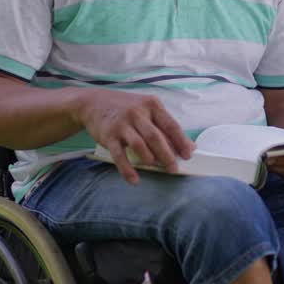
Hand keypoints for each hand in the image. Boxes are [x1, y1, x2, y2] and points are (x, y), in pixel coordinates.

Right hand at [73, 89, 193, 184]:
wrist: (93, 103)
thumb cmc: (126, 108)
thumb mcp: (147, 109)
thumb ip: (166, 126)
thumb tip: (190, 146)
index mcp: (151, 105)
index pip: (171, 125)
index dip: (181, 141)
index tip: (188, 155)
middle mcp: (137, 113)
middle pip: (156, 137)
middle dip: (167, 155)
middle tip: (173, 168)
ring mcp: (122, 124)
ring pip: (139, 145)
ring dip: (149, 159)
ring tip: (154, 167)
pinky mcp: (109, 136)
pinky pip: (119, 155)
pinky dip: (128, 169)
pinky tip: (135, 180)